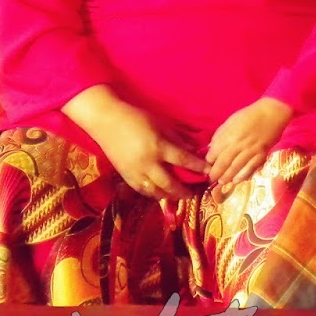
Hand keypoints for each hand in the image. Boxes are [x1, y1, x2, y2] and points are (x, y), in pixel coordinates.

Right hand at [64, 86, 205, 200]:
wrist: (106, 122)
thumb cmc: (136, 118)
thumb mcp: (160, 124)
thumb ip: (176, 139)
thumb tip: (193, 151)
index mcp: (158, 147)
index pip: (183, 161)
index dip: (198, 168)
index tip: (209, 172)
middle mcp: (147, 163)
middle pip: (170, 183)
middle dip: (184, 191)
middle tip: (194, 193)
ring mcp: (135, 172)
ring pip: (155, 191)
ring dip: (169, 196)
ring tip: (179, 196)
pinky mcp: (125, 176)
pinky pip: (142, 190)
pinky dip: (153, 194)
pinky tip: (161, 194)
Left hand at [206, 97, 293, 186]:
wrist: (272, 113)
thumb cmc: (249, 115)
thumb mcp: (230, 121)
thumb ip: (220, 135)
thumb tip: (212, 147)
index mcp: (229, 135)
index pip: (214, 152)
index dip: (209, 161)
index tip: (207, 165)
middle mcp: (238, 145)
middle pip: (223, 163)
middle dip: (215, 173)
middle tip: (212, 179)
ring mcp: (250, 151)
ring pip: (236, 168)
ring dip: (227, 177)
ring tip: (222, 182)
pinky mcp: (261, 155)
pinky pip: (251, 168)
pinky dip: (243, 176)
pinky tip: (236, 181)